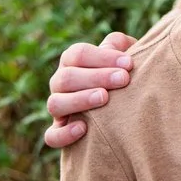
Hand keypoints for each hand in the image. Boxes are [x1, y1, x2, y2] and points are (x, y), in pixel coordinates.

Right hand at [42, 33, 133, 147]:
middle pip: (66, 77)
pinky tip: (84, 128)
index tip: (128, 63)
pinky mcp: (59, 132)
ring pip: (55, 103)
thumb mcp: (125, 56)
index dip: (103, 57)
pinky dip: (64, 134)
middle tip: (123, 79)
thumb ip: (118, 44)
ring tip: (104, 98)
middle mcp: (60, 83)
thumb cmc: (125, 73)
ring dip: (80, 100)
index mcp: (72, 61)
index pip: (78, 54)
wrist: (127, 104)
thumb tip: (110, 47)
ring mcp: (58, 107)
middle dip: (96, 77)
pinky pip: (52, 136)